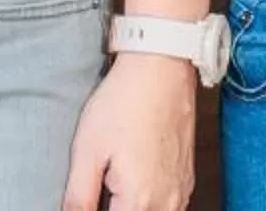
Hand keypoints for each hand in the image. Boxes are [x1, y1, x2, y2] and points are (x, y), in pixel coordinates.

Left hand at [63, 52, 197, 210]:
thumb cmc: (124, 103)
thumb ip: (78, 198)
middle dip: (114, 209)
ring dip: (133, 208)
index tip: (87, 199)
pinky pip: (169, 208)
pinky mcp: (186, 179)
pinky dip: (150, 205)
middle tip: (97, 191)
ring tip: (112, 189)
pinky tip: (132, 186)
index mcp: (140, 201)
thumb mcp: (87, 150)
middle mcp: (167, 204)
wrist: (162, 69)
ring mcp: (181, 192)